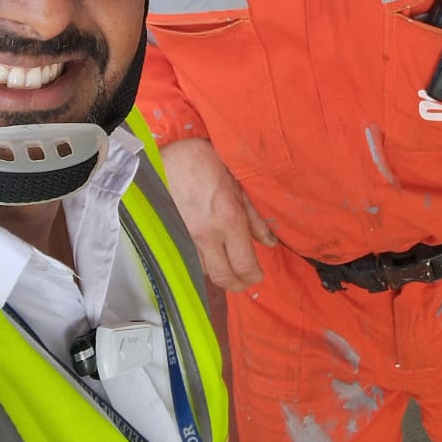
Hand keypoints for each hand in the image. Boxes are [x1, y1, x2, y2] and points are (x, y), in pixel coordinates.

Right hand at [159, 138, 277, 291]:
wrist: (170, 157)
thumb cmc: (207, 162)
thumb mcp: (239, 185)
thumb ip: (255, 218)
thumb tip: (270, 242)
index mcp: (229, 220)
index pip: (244, 266)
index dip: (254, 276)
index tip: (259, 274)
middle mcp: (207, 234)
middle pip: (223, 277)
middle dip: (238, 284)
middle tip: (246, 280)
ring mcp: (187, 237)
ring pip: (205, 271)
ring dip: (220, 272)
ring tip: (229, 264)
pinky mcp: (173, 236)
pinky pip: (190, 259)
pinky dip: (203, 262)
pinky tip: (210, 254)